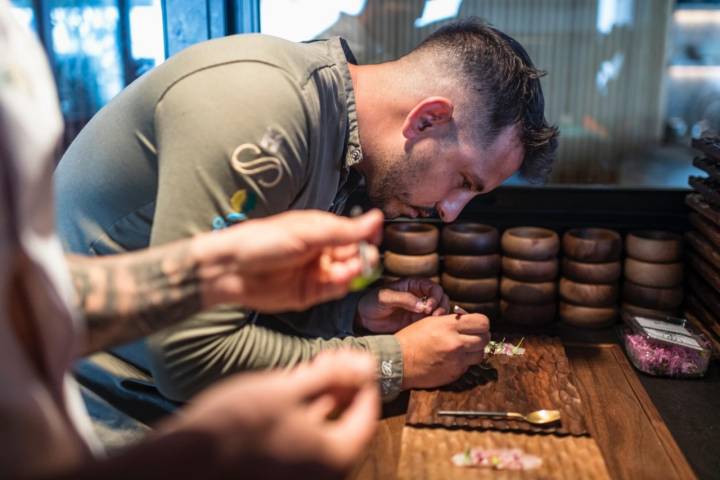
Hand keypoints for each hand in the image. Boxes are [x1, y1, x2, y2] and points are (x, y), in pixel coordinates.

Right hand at [159, 350, 379, 479]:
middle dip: (341, 385)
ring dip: (322, 396)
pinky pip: (302, 440)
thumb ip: (333, 376)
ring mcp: (299, 474)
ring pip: (321, 429)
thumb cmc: (238, 422)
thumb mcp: (288, 389)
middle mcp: (322, 473)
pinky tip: (292, 388)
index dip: (363, 379)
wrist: (183, 461)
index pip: (366, 413)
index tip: (355, 356)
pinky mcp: (278, 471)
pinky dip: (303, 414)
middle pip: (344, 422)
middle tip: (333, 355)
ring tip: (314, 364)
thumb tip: (369, 363)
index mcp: (336, 457)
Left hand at [195, 209, 382, 311]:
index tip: (376, 239)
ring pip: (346, 275)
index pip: (354, 233)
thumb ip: (343, 230)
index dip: (367, 236)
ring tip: (346, 270)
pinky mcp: (309, 294)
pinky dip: (340, 287)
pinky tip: (338, 281)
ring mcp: (316, 273)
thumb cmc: (263, 241)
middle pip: (354, 255)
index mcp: (321, 231)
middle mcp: (321, 252)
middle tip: (366, 258)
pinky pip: (333, 291)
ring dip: (352, 272)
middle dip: (363, 257)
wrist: (232, 269)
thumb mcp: (307, 233)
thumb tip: (376, 218)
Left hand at [356, 277, 449, 332]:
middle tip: (433, 315)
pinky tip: (430, 327)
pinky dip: (435, 324)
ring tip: (433, 321)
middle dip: (441, 306)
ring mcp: (419, 309)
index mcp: (412, 284)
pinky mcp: (417, 322)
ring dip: (440, 315)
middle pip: (440, 298)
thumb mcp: (385, 297)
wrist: (363, 318)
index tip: (428, 306)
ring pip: (439, 310)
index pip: (433, 287)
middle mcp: (419, 295)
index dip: (435, 296)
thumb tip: (422, 305)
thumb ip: (404, 299)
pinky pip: (431, 322)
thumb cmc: (372, 301)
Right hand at [394, 313, 489, 388]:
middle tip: (471, 336)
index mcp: (448, 326)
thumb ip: (451, 321)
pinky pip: (468, 366)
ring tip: (462, 348)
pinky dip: (463, 362)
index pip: (482, 322)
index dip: (481, 323)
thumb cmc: (410, 339)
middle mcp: (455, 343)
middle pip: (485, 338)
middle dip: (480, 336)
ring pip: (480, 354)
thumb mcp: (430, 321)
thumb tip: (468, 321)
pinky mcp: (454, 374)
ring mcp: (456, 360)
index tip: (475, 324)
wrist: (397, 362)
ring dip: (474, 350)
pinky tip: (451, 358)